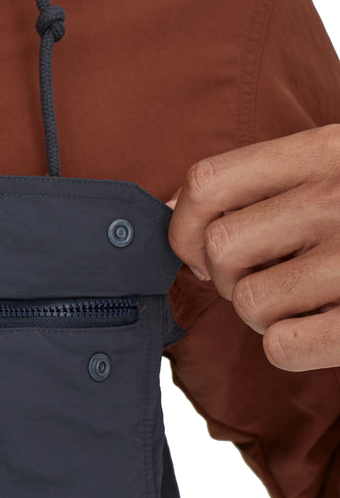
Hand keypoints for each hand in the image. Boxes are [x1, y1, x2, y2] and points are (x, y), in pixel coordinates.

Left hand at [167, 123, 339, 372]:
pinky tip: (321, 327)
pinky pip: (283, 347)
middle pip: (221, 250)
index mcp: (326, 151)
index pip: (207, 183)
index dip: (183, 224)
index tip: (199, 246)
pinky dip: (289, 346)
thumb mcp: (336, 162)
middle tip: (260, 276)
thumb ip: (263, 177)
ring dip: (261, 312)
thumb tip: (173, 204)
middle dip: (225, 276)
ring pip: (249, 303)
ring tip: (300, 299)